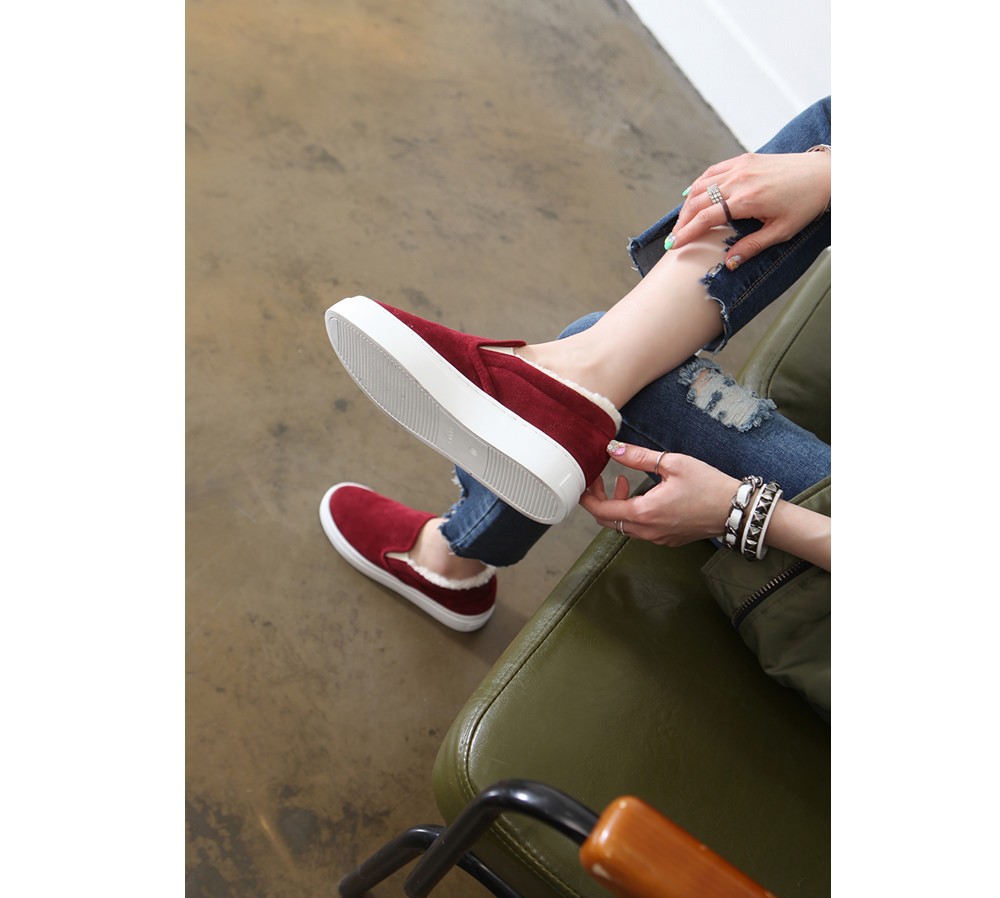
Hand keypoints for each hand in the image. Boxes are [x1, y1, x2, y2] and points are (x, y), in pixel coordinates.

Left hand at [579, 442, 738, 545]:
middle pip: (607, 521)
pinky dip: (633, 513)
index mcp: (644, 513)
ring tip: (623, 481)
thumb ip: (638, 457)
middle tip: (601, 479)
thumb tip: (612, 449)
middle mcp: (647, 531)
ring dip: (617, 505)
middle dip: (599, 500)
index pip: (600, 511)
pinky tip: (643, 495)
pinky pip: (640, 530)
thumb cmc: (708, 485)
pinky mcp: (667, 539)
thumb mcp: (673, 464)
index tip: (588, 479)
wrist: (737, 510)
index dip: (588, 495)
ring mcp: (658, 538)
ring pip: (623, 526)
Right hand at [668, 151, 830, 267]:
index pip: (705, 218)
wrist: (824, 173)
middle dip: (682, 222)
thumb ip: (752, 246)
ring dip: (687, 204)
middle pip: (698, 201)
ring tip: (681, 221)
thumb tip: (729, 263)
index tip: (673, 245)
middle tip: (673, 238)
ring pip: (701, 185)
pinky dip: (699, 184)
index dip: (686, 233)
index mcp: (747, 200)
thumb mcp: (781, 231)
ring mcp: (740, 166)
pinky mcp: (744, 159)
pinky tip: (692, 194)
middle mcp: (739, 180)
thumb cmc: (806, 202)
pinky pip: (713, 171)